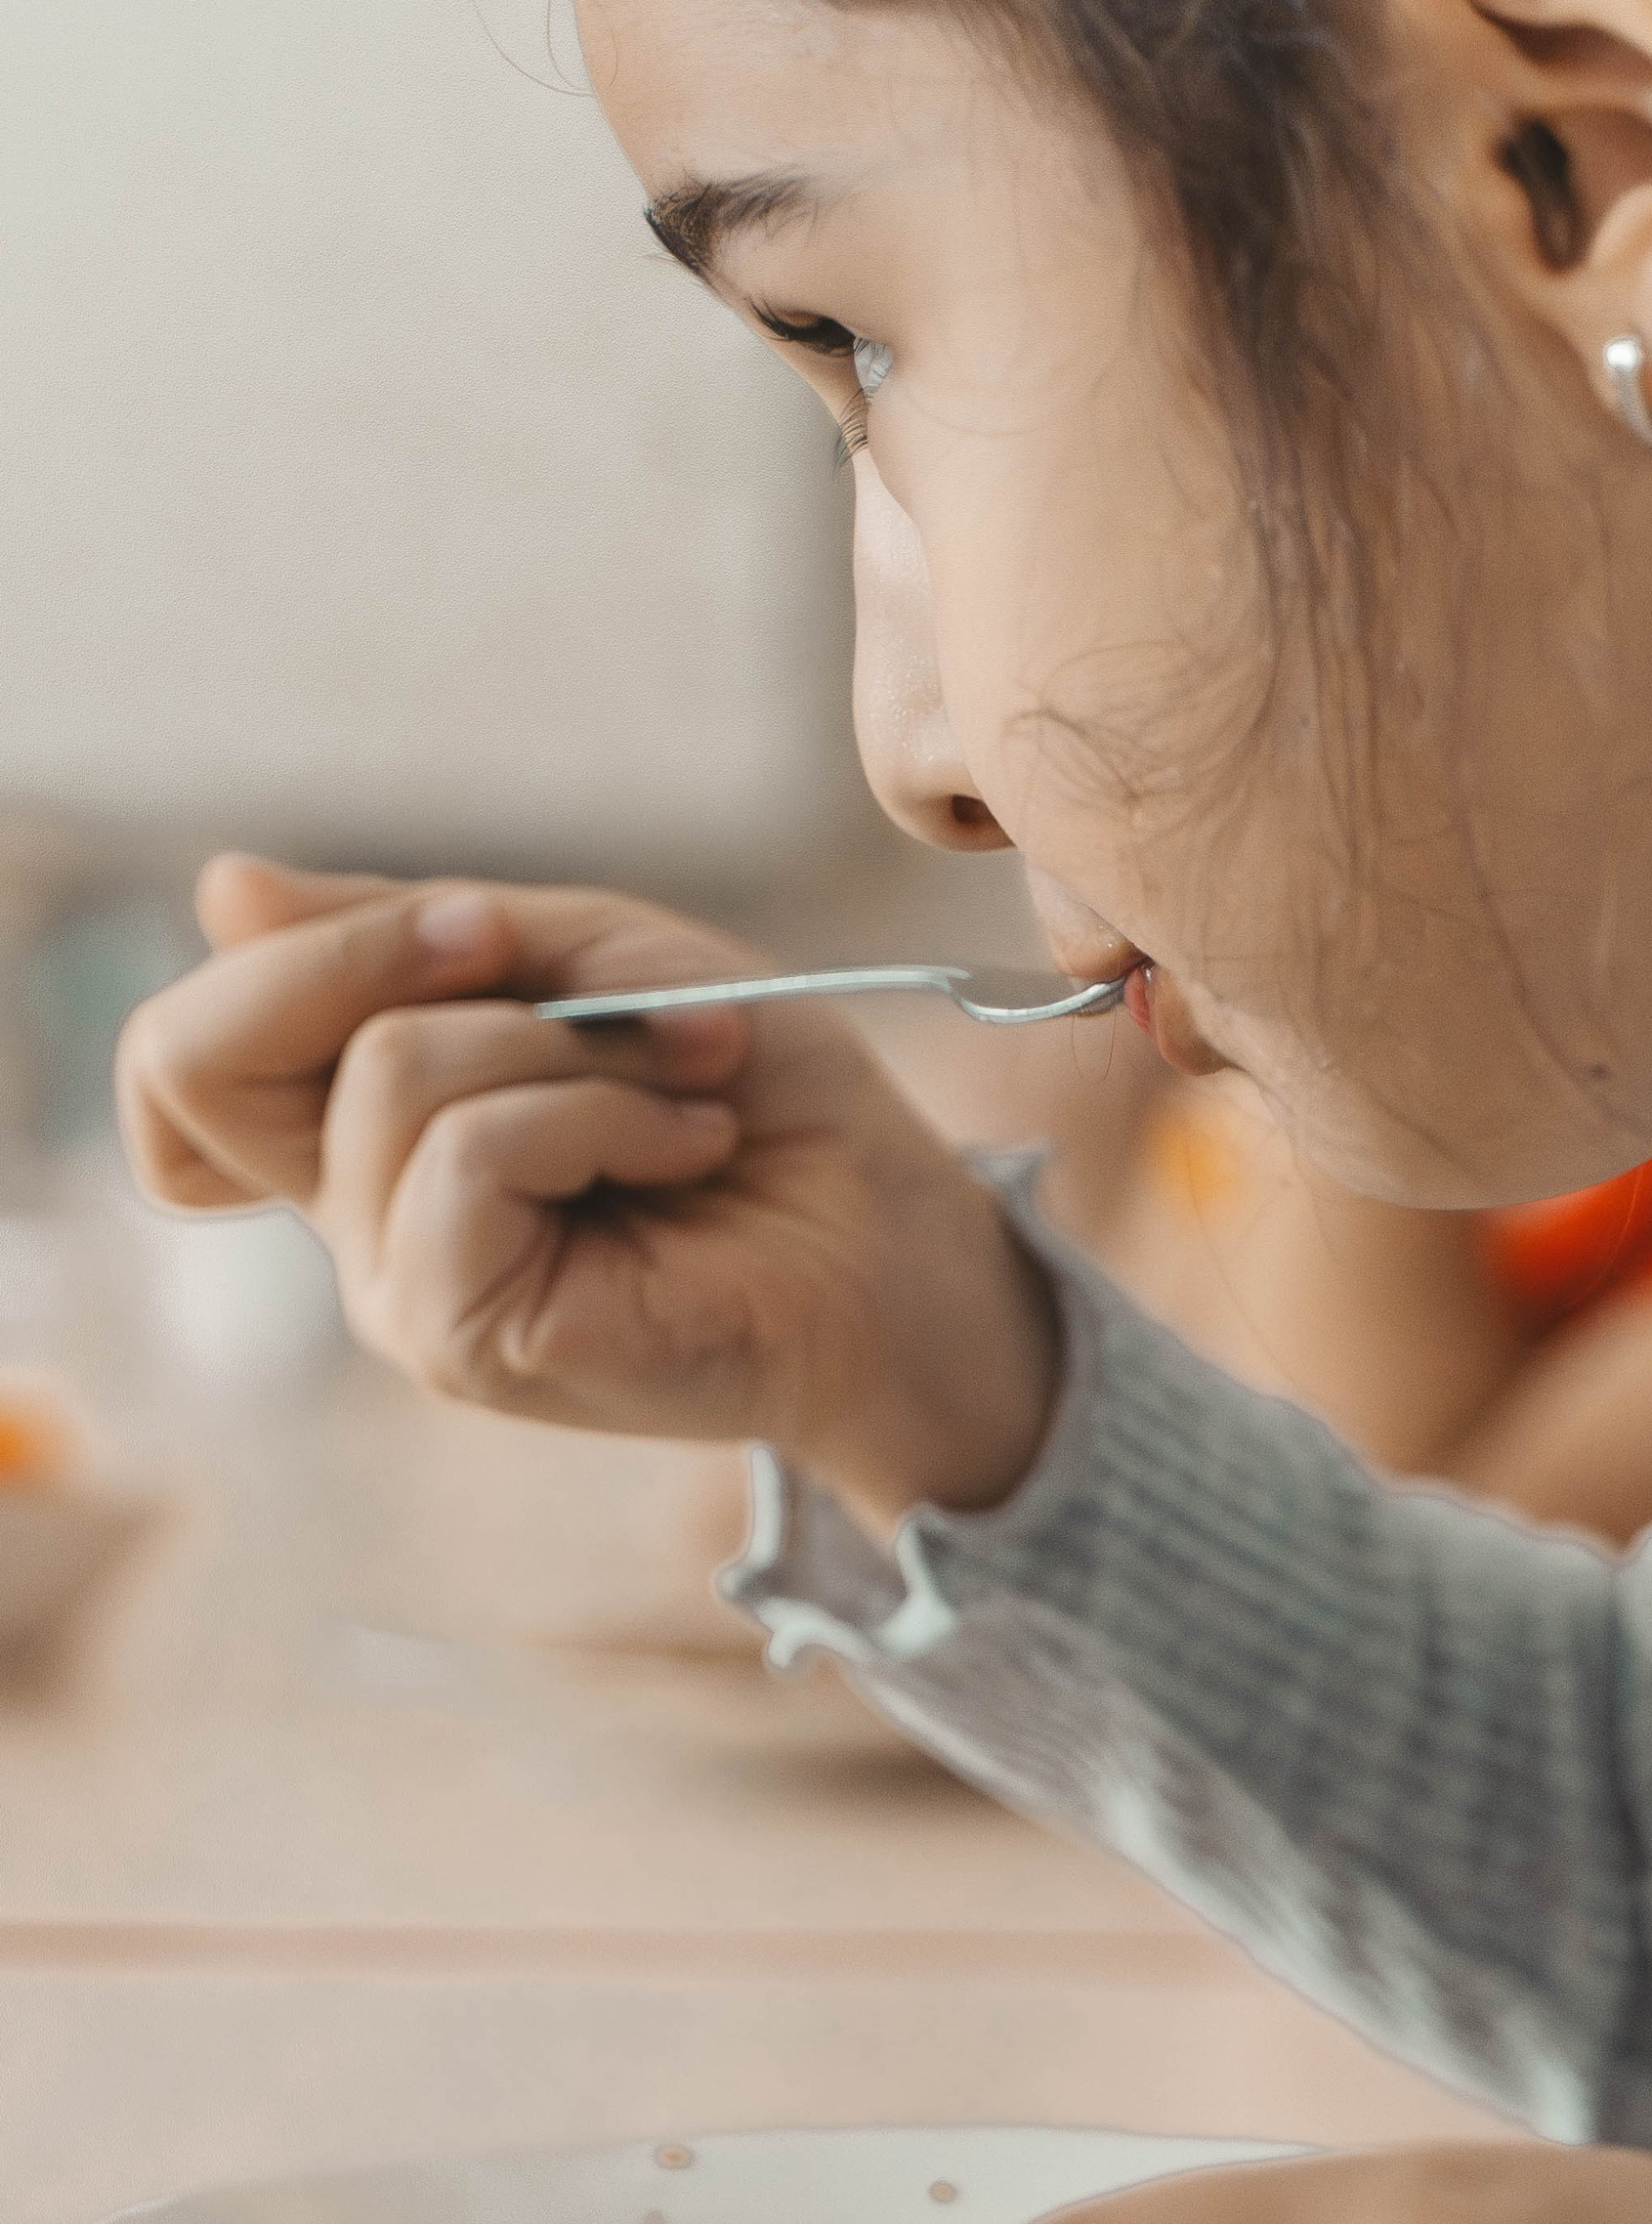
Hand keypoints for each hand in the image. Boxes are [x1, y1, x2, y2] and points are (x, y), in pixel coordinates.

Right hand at [115, 856, 1059, 1527]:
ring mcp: (395, 1285)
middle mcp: (352, 1212)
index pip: (185, 1048)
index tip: (471, 930)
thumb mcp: (589, 960)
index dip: (290, 955)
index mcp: (359, 1122)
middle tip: (523, 957)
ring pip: (386, 1075)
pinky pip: (469, 1154)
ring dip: (572, 1043)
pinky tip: (686, 1147)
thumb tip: (221, 886)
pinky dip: (600, 1113)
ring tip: (679, 1088)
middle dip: (366, 951)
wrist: (895, 1231)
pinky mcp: (460, 1337)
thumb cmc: (758, 1100)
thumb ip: (413, 930)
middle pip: (188, 1056)